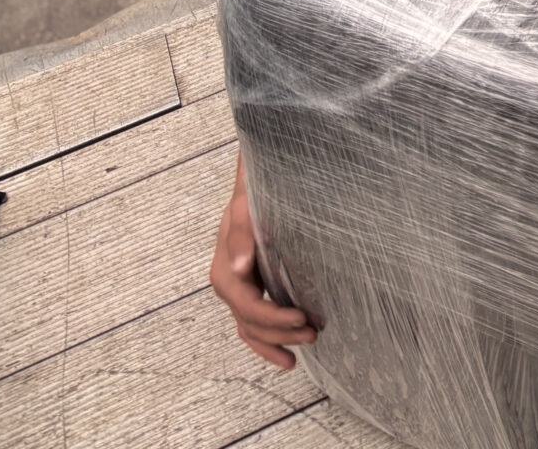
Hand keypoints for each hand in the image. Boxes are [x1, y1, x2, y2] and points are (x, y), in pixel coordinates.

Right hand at [209, 161, 315, 368]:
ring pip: (251, 328)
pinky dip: (268, 341)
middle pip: (251, 323)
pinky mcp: (250, 289)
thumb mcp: (247, 207)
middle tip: (313, 332)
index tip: (301, 317)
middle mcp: (228, 284)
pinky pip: (253, 324)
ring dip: (277, 341)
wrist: (257, 184)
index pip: (247, 306)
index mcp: (224, 270)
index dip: (274, 318)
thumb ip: (242, 236)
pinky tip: (287, 354)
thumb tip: (238, 268)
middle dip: (281, 333)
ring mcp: (238, 289)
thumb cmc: (254, 193)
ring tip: (307, 342)